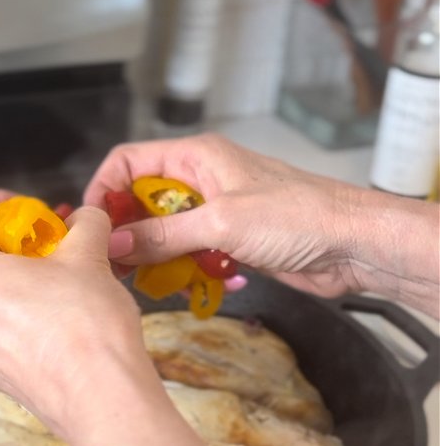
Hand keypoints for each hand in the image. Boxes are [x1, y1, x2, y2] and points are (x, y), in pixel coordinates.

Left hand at [0, 189, 148, 436]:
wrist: (101, 397)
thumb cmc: (86, 327)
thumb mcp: (90, 255)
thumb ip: (85, 225)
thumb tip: (87, 219)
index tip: (17, 206)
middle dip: (2, 246)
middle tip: (40, 244)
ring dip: (6, 282)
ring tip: (50, 281)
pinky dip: (11, 318)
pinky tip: (50, 317)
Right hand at [84, 133, 360, 299]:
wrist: (354, 245)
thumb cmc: (298, 216)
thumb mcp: (222, 223)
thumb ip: (163, 236)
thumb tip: (111, 244)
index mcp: (196, 157)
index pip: (129, 161)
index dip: (104, 190)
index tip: (90, 226)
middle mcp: (201, 180)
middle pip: (142, 202)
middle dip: (126, 232)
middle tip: (112, 264)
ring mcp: (216, 213)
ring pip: (164, 233)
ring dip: (155, 258)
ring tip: (147, 283)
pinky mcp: (229, 242)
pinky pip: (190, 255)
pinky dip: (185, 272)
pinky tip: (191, 288)